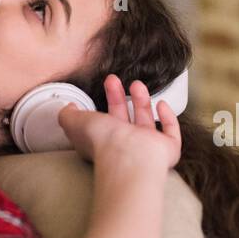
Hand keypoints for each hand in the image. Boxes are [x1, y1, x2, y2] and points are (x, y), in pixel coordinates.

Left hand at [57, 74, 181, 170]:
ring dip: (142, 102)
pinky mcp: (167, 150)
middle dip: (120, 97)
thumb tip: (68, 107)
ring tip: (137, 84)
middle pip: (124, 118)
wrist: (129, 157)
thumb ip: (68, 114)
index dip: (105, 101)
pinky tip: (162, 104)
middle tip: (116, 81)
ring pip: (145, 122)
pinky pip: (170, 133)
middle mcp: (126, 146)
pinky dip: (168, 118)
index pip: (105, 120)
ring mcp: (147, 148)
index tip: (106, 83)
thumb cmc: (103, 143)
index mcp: (104, 141)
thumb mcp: (74, 122)